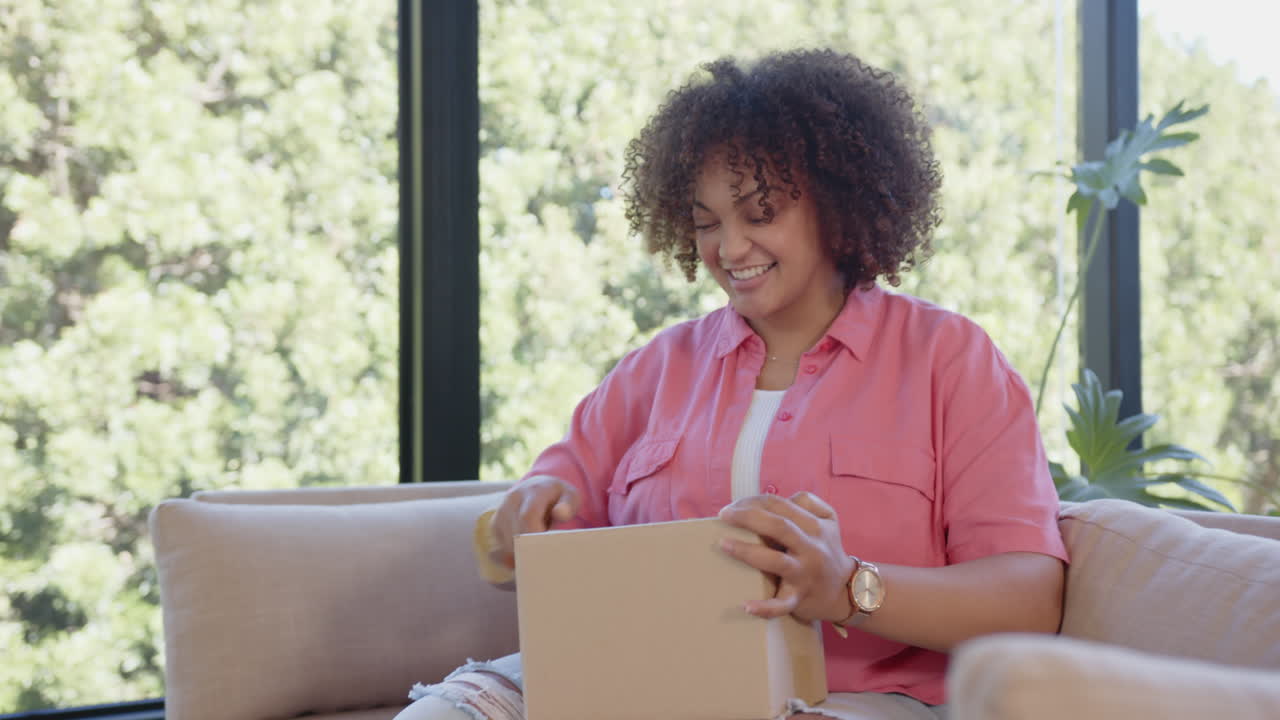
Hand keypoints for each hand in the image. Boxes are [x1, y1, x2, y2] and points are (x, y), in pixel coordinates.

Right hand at [490, 475, 580, 568]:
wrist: (538, 487)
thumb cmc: (558, 497)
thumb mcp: (570, 496)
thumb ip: (568, 505)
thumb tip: (560, 514)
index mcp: (534, 491)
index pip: (527, 516)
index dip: (534, 536)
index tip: (545, 550)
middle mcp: (513, 498)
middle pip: (515, 531)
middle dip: (529, 549)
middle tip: (544, 561)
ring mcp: (501, 510)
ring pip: (506, 541)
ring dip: (521, 553)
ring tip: (537, 555)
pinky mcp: (495, 522)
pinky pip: (500, 545)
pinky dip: (513, 554)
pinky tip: (526, 553)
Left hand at [718, 491, 855, 622]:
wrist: (848, 591)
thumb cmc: (828, 550)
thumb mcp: (828, 520)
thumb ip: (807, 503)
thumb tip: (774, 499)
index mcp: (816, 526)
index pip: (781, 506)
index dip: (754, 501)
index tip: (732, 506)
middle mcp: (811, 547)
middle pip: (779, 526)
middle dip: (748, 517)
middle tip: (723, 515)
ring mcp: (805, 573)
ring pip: (776, 561)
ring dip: (748, 552)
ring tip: (724, 544)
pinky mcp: (800, 598)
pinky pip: (782, 604)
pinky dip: (765, 607)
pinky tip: (746, 606)